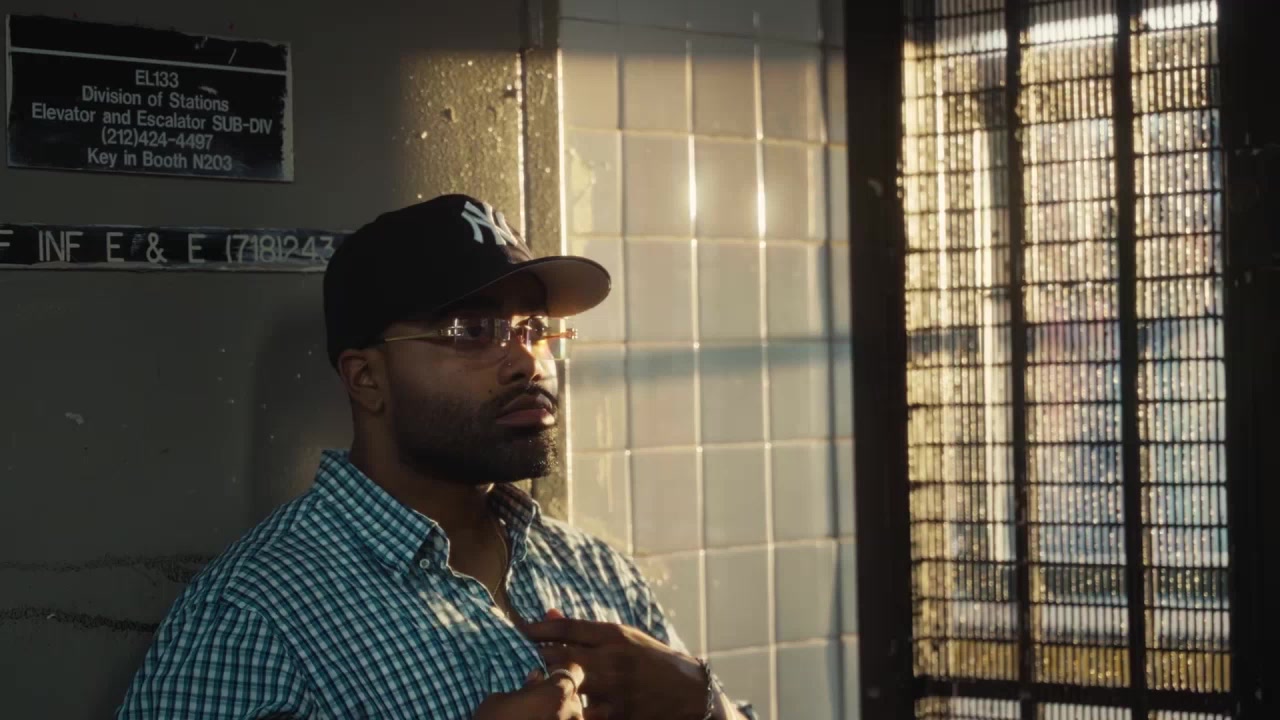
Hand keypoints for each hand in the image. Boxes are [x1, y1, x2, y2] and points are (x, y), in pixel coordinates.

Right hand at [473, 661, 585, 719]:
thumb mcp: (498, 702)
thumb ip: (524, 689)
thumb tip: (536, 678)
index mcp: (556, 694)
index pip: (574, 672)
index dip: (561, 674)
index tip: (549, 679)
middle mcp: (572, 714)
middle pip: (572, 699)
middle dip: (556, 701)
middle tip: (535, 707)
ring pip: (571, 719)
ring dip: (556, 718)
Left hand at [521, 610, 708, 719]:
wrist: (692, 693)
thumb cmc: (653, 660)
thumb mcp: (625, 637)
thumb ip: (585, 630)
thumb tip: (547, 614)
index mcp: (615, 635)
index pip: (568, 628)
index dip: (539, 628)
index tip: (519, 628)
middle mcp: (614, 660)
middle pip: (562, 657)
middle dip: (539, 658)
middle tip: (525, 658)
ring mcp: (616, 691)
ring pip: (568, 689)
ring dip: (551, 687)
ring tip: (538, 685)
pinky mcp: (619, 717)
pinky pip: (583, 715)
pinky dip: (570, 712)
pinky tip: (560, 709)